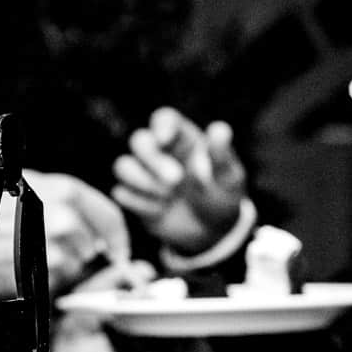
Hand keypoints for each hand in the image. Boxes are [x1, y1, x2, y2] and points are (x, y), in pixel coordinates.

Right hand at [24, 169, 131, 293]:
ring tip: (35, 252)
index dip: (115, 234)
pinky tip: (27, 263)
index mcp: (64, 189)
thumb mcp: (29, 188)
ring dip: (64, 264)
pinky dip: (48, 276)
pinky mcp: (43, 269)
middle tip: (61, 249)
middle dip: (82, 250)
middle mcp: (64, 214)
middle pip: (93, 242)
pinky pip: (59, 278)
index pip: (108, 214)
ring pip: (77, 262)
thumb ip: (66, 201)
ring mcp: (55, 244)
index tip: (117, 247)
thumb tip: (96, 227)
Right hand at [113, 106, 247, 256]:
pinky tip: (161, 210)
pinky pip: (122, 194)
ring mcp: (144, 174)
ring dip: (143, 182)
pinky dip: (141, 203)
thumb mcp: (229, 178)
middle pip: (139, 140)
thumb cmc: (221, 196)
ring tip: (169, 197)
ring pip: (123, 165)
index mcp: (182, 139)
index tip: (165, 139)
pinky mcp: (135, 197)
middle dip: (154, 160)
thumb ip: (221, 156)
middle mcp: (159, 152)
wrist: (211, 232)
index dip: (161, 125)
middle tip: (176, 180)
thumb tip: (219, 129)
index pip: (164, 119)